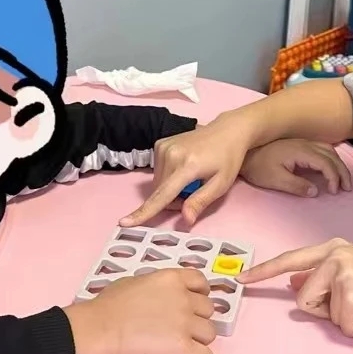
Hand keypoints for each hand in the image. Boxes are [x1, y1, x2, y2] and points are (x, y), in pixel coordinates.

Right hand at [64, 268, 215, 353]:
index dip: (199, 295)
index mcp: (172, 279)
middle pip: (208, 310)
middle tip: (177, 329)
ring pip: (210, 334)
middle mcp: (184, 298)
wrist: (99, 330)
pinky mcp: (183, 348)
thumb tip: (158, 296)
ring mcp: (185, 323)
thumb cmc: (107, 307)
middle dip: (196, 319)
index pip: (201, 282)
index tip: (190, 305)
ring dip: (197, 340)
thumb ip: (155, 287)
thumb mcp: (134, 282)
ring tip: (178, 347)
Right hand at [121, 115, 254, 226]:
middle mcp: (170, 154)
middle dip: (172, 200)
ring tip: (190, 180)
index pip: (162, 195)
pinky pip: (158, 171)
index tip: (124, 223)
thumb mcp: (221, 184)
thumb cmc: (228, 159)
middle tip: (192, 194)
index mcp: (187, 165)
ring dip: (169, 189)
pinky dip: (168, 177)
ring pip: (157, 183)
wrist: (228, 131)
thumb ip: (200, 201)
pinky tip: (183, 169)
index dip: (143, 212)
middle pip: (159, 192)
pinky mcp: (160, 143)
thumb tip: (185, 219)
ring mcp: (163, 146)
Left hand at [239, 139, 351, 198]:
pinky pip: (322, 148)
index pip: (325, 162)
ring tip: (343, 180)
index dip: (333, 177)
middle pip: (332, 155)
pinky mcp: (299, 144)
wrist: (244, 153)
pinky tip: (332, 167)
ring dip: (338, 164)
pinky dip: (332, 158)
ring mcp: (302, 143)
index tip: (334, 191)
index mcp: (300, 152)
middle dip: (342, 171)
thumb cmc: (258, 168)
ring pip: (329, 150)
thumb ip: (297, 186)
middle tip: (347, 188)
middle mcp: (305, 144)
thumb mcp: (275, 180)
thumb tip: (315, 191)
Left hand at [239, 238, 352, 341]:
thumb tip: (294, 282)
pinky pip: (340, 327)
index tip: (241, 279)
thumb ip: (324, 275)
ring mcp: (342, 277)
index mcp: (335, 248)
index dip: (263, 272)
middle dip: (323, 309)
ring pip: (320, 314)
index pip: (290, 260)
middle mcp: (335, 256)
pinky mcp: (350, 300)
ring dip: (343, 319)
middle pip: (302, 297)